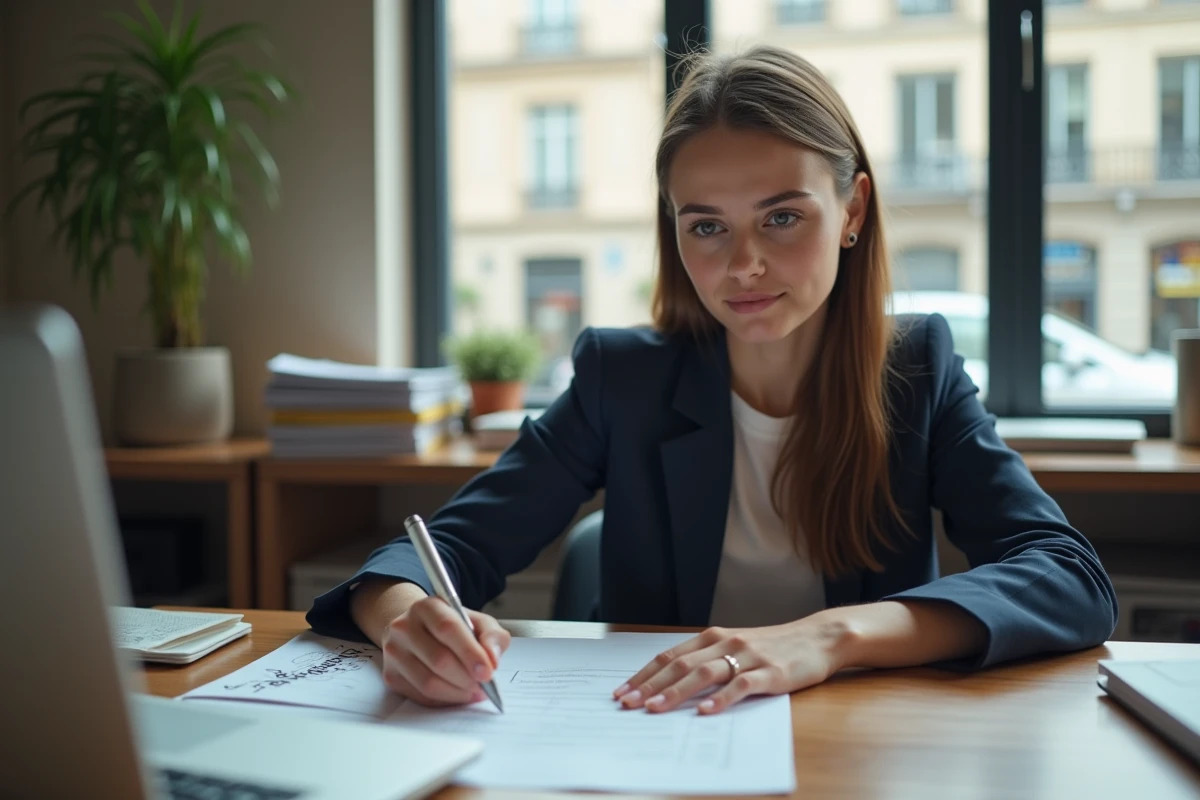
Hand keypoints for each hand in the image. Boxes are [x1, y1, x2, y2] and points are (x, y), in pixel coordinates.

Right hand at [380, 596, 510, 706]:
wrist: (419, 631)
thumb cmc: (453, 627)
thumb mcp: (478, 622)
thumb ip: (492, 636)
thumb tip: (492, 660)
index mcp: (428, 607)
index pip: (448, 628)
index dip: (470, 653)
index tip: (488, 672)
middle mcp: (404, 626)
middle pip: (438, 659)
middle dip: (467, 678)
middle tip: (484, 686)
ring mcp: (394, 652)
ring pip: (428, 682)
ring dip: (457, 693)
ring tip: (474, 691)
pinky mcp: (391, 675)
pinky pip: (420, 696)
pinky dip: (444, 700)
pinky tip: (458, 695)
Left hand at [612, 616, 850, 714]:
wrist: (818, 637)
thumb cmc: (774, 647)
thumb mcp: (736, 647)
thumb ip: (709, 661)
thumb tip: (672, 686)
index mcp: (713, 636)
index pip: (669, 655)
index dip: (643, 674)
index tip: (622, 691)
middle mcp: (726, 642)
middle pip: (680, 664)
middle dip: (649, 685)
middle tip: (626, 704)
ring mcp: (748, 657)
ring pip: (704, 673)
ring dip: (676, 692)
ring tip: (655, 709)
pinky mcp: (770, 673)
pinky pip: (741, 686)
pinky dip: (721, 699)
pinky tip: (706, 711)